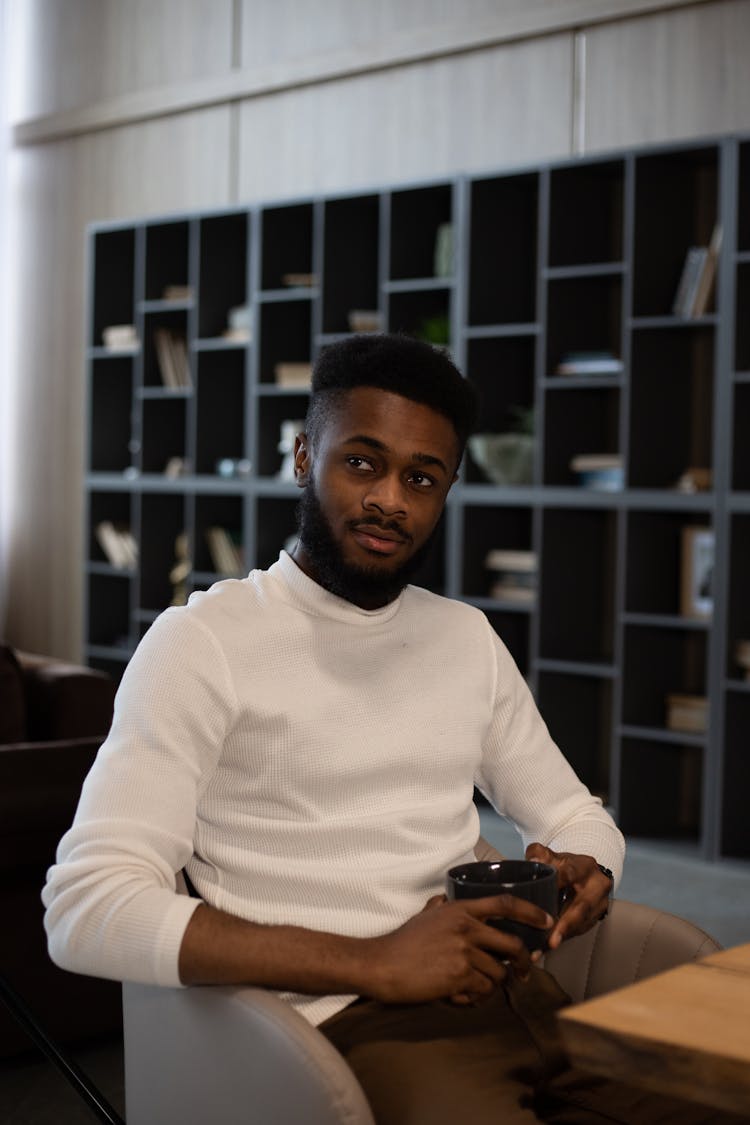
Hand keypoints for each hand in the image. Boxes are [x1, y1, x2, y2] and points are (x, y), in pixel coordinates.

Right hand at [366, 893, 553, 1005]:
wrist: (382, 964)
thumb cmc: (401, 941)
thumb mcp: (425, 915)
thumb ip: (441, 907)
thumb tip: (446, 901)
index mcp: (460, 909)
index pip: (505, 903)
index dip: (531, 912)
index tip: (547, 921)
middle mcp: (466, 928)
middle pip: (513, 944)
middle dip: (525, 961)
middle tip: (524, 970)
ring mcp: (464, 952)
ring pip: (499, 973)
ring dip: (491, 983)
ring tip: (474, 987)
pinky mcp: (460, 977)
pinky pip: (483, 991)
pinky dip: (475, 997)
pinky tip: (459, 996)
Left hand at [525, 843, 611, 950]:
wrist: (585, 875)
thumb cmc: (565, 866)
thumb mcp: (553, 855)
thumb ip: (540, 854)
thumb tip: (533, 859)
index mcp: (585, 867)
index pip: (571, 873)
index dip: (558, 883)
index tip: (544, 892)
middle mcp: (597, 886)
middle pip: (582, 907)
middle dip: (566, 924)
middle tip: (551, 941)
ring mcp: (599, 905)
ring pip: (580, 924)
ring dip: (561, 937)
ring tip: (543, 949)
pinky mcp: (594, 920)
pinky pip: (578, 932)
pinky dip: (561, 940)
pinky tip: (545, 949)